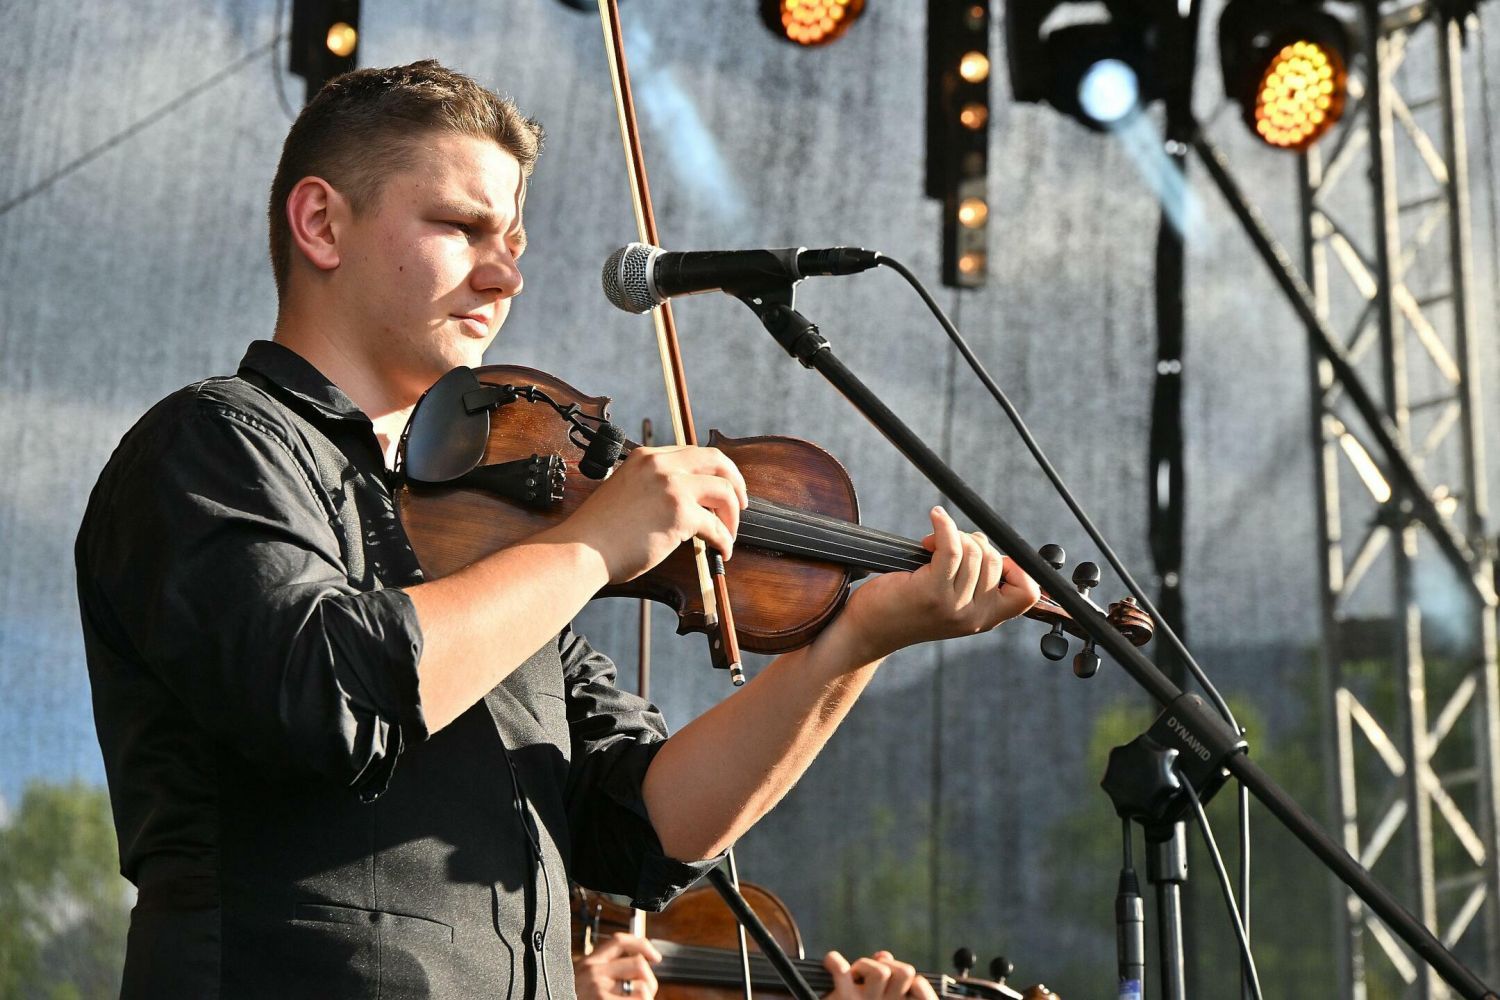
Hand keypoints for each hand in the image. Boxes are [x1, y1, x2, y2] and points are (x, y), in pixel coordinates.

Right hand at [554, 445, 748, 583]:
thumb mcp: (625, 492)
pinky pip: (717, 527)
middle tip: (742, 504)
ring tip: (729, 533)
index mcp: (647, 457)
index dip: (714, 471)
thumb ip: (653, 488)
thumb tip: (685, 505)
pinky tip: (722, 552)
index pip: (693, 454)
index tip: (721, 488)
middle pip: (717, 461)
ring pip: (725, 491)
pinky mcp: (679, 514)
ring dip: (733, 515)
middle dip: (736, 482)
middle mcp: (661, 465)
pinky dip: (725, 541)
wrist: (581, 549)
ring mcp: (672, 486)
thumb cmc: (598, 532)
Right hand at [574, 932, 662, 999]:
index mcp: (588, 963)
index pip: (619, 941)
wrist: (549, 999)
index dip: (642, 945)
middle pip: (639, 964)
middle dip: (650, 981)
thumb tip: (641, 968)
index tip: (655, 957)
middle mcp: (593, 973)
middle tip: (645, 995)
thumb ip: (604, 972)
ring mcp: (599, 991)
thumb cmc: (570, 996)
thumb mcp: (581, 981)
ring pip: (643, 989)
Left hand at [823, 950, 938, 999]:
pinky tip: (831, 963)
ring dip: (865, 964)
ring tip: (855, 975)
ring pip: (881, 970)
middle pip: (905, 972)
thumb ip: (889, 980)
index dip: (917, 984)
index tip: (906, 987)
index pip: (922, 988)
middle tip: (871, 976)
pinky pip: (841, 969)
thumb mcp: (880, 997)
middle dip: (889, 966)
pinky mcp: (844, 997)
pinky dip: (833, 961)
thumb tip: (884, 955)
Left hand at [838, 506, 1039, 662]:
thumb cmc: (906, 607)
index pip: (1028, 594)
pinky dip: (944, 525)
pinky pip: (951, 546)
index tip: (993, 557)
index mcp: (985, 619)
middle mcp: (974, 617)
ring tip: (931, 542)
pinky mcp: (932, 592)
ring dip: (953, 534)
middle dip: (973, 542)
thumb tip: (981, 541)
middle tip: (945, 546)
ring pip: (973, 551)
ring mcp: (954, 606)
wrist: (869, 630)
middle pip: (994, 560)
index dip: (1018, 568)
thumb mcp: (951, 600)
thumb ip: (973, 580)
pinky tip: (935, 518)